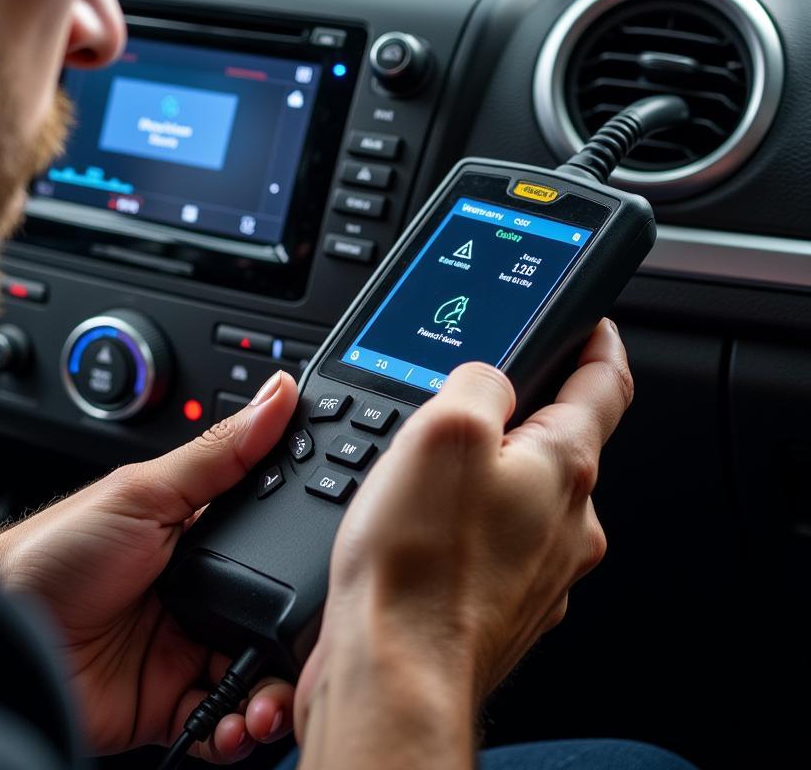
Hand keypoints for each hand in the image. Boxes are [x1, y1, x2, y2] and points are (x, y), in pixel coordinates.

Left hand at [0, 371, 298, 760]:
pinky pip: (226, 724)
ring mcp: (188, 648)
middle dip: (302, 641)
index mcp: (203, 535)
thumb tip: (277, 394)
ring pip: (261, 676)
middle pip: (279, 618)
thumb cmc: (54, 552)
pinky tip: (237, 724)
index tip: (340, 571)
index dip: (310, 557)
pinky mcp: (171, 703)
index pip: (278, 543)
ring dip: (275, 696)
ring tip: (267, 703)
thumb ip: (220, 452)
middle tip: (312, 651)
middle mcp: (204, 591)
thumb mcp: (145, 491)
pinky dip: (240, 733)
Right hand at [294, 321, 632, 767]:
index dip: (599, 343)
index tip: (594, 326)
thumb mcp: (444, 428)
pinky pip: (490, 542)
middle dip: (518, 416)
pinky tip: (419, 527)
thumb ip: (480, 382)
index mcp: (564, 468)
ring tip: (423, 473)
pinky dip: (463, 524)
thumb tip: (488, 378)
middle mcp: (565, 523)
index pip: (605, 385)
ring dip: (483, 474)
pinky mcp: (500, 603)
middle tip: (462, 404)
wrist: (394, 674)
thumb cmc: (418, 563)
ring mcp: (537, 569)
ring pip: (519, 496)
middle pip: (558, 443)